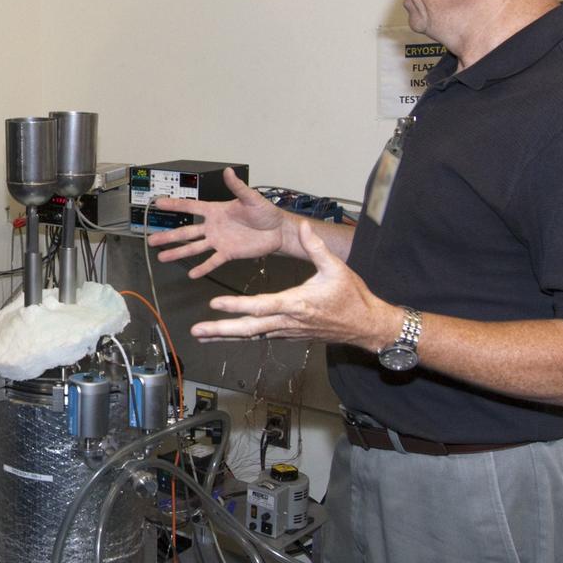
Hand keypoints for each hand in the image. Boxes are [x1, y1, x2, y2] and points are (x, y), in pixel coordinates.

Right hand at [150, 168, 297, 276]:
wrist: (277, 231)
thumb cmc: (265, 212)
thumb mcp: (251, 198)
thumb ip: (238, 187)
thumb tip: (228, 171)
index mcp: (216, 211)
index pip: (191, 207)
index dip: (175, 205)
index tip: (158, 203)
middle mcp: (214, 227)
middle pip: (187, 231)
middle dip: (169, 236)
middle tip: (152, 239)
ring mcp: (219, 241)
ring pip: (194, 248)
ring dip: (179, 252)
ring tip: (163, 257)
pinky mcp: (228, 253)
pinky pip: (212, 261)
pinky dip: (202, 268)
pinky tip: (191, 274)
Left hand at [192, 220, 397, 349]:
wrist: (365, 325)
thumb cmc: (352, 298)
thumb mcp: (337, 268)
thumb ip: (316, 248)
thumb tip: (303, 227)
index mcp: (297, 304)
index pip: (261, 306)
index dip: (237, 306)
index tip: (215, 304)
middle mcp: (288, 322)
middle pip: (249, 329)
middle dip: (221, 330)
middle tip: (197, 331)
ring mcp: (288, 331)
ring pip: (252, 335)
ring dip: (226, 335)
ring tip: (203, 334)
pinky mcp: (290, 334)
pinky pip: (261, 336)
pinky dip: (243, 335)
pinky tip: (227, 335)